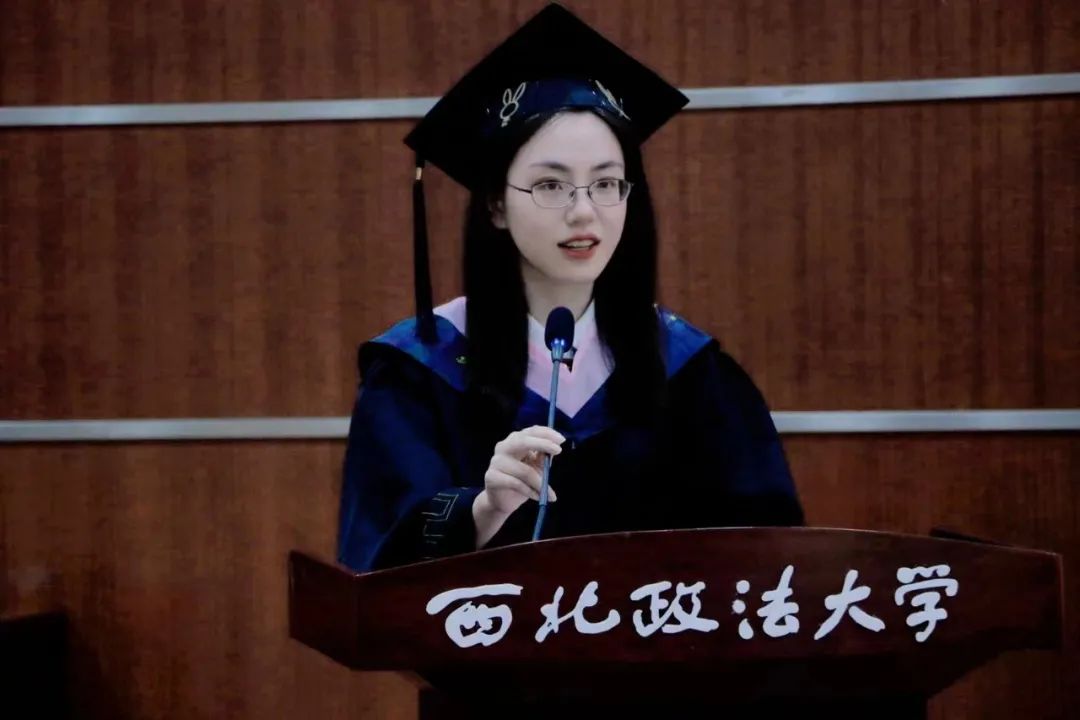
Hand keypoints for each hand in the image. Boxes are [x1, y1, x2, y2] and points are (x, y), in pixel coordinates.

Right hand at [473, 426, 563, 547]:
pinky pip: (517, 484)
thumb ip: (542, 457)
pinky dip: (531, 492)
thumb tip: (555, 447)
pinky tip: (539, 497)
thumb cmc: (521, 481)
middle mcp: (503, 448)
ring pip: (524, 471)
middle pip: (523, 441)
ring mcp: (496, 462)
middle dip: (542, 443)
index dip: (546, 433)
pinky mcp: (491, 477)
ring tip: (551, 494)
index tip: (561, 440)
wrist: (501, 501)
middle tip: (558, 450)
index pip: (530, 432)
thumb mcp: (535, 467)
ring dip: (541, 483)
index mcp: (515, 441)